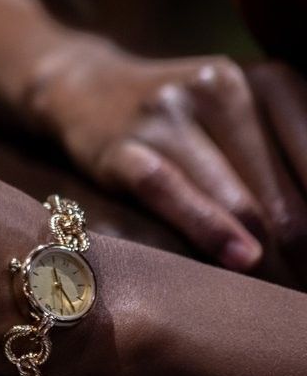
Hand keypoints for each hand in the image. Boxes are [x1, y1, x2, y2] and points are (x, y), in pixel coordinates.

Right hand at [27, 41, 305, 273]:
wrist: (89, 89)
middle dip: (301, 253)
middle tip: (303, 291)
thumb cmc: (190, 121)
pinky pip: (171, 192)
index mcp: (270, 80)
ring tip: (282, 295)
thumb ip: (292, 166)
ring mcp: (167, 113)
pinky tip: (240, 259)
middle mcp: (223, 86)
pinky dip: (209, 229)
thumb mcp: (250, 120)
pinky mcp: (121, 145)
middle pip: (287, 198)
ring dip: (269, 263)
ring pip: (241, 202)